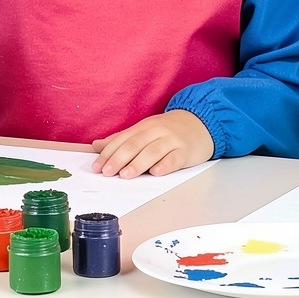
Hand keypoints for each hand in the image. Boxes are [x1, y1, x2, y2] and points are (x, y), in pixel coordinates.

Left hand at [91, 109, 213, 177]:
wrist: (202, 122)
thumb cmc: (169, 131)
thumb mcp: (145, 130)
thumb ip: (122, 139)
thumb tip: (96, 145)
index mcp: (144, 126)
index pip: (123, 139)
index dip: (109, 153)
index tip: (97, 167)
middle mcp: (157, 131)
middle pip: (136, 144)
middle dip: (120, 158)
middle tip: (108, 172)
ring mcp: (172, 140)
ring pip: (153, 151)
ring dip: (138, 163)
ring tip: (126, 175)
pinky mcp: (186, 151)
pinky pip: (174, 158)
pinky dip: (165, 165)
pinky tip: (156, 172)